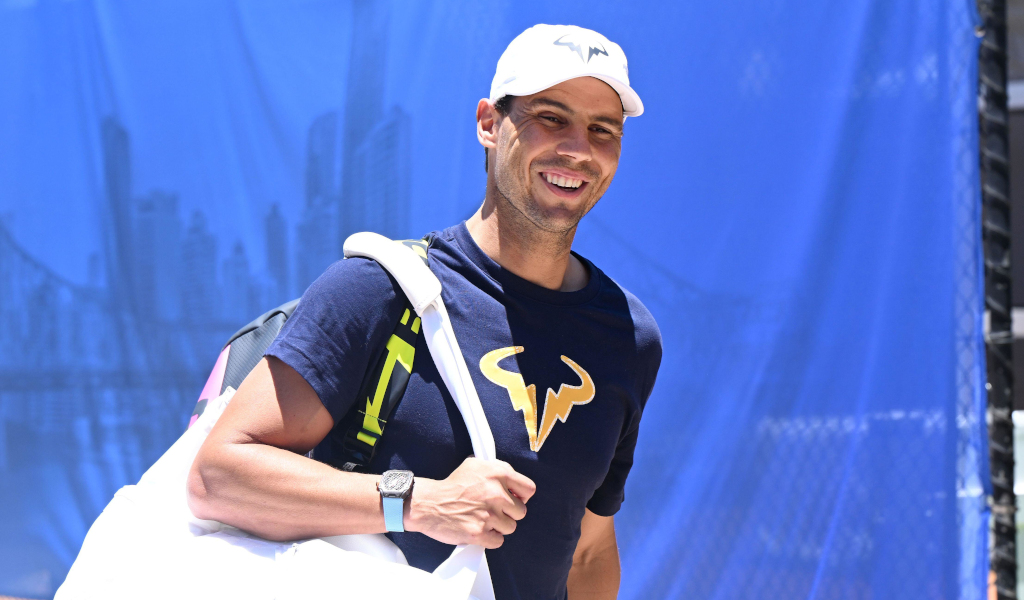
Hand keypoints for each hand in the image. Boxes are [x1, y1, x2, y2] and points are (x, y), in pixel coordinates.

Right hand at [405, 457, 535, 548]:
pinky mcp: (479, 533)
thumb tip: (515, 483)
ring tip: (483, 519)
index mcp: (498, 474)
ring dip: (498, 526)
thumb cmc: (452, 485)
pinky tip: (479, 529)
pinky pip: (498, 541)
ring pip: (510, 527)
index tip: (513, 499)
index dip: (522, 496)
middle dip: (508, 513)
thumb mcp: (475, 465)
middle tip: (492, 511)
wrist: (428, 503)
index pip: (529, 489)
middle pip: (521, 512)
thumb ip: (498, 470)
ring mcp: (488, 514)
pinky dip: (489, 538)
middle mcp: (496, 493)